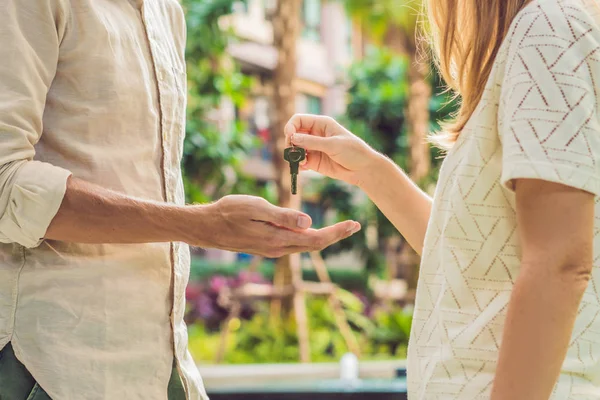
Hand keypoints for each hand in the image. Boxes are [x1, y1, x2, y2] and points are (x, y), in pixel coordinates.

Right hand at [196, 195, 360, 257]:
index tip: (353, 224)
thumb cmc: (229, 212)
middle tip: (354, 226)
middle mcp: (278, 249)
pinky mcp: (267, 246)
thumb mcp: (256, 208)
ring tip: (340, 228)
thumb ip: (283, 216)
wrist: (206, 227)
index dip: (336, 232)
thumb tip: (309, 223)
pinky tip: (312, 230)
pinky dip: (308, 237)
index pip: (315, 239)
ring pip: (304, 246)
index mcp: (278, 240)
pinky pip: (293, 244)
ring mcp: (272, 249)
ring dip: (324, 237)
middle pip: (314, 245)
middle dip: (336, 236)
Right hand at [284, 114, 381, 186]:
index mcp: (321, 124)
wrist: (363, 169)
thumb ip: (312, 142)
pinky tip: (303, 168)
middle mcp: (315, 135)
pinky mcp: (314, 162)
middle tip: (292, 152)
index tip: (289, 136)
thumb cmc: (353, 151)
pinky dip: (298, 165)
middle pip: (294, 134)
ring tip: (301, 163)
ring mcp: (314, 148)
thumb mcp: (333, 145)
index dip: (291, 126)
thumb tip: (293, 137)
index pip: (299, 120)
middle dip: (290, 143)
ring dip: (293, 155)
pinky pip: (300, 161)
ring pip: (295, 149)